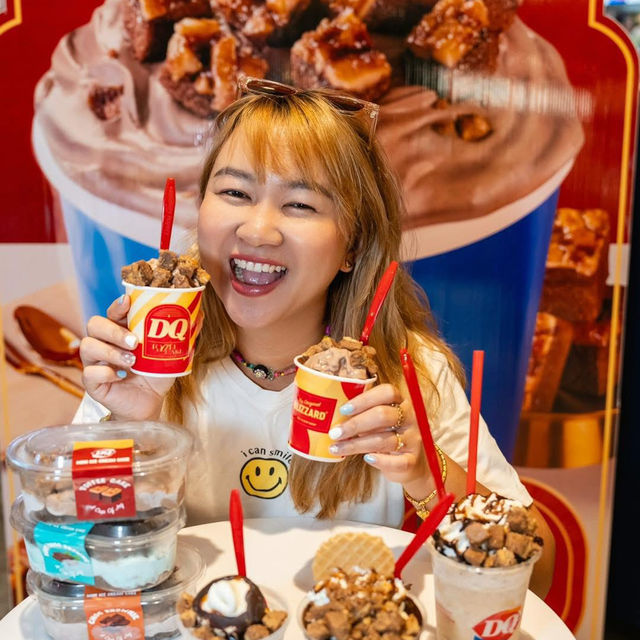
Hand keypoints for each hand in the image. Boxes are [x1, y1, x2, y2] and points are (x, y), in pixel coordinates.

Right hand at [80, 296, 174, 420]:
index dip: (118, 306)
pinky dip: (105, 373)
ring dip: (111, 352)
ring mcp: (96, 362)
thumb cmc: (157, 373)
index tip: (127, 302)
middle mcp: (105, 342)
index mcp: (121, 330)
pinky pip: (89, 373)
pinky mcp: (93, 382)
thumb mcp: (172, 352)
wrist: (151, 402)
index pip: (113, 312)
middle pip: (95, 324)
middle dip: (113, 330)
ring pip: (88, 346)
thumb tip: (199, 314)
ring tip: (132, 361)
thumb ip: (182, 334)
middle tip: (134, 341)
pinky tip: (120, 376)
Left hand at [327, 383, 427, 485]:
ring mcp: (413, 439)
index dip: (364, 399)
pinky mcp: (412, 460)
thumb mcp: (379, 421)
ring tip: (336, 448)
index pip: (387, 392)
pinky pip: (396, 462)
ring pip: (384, 440)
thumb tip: (333, 415)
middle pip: (383, 415)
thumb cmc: (387, 436)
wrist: (412, 464)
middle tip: (335, 432)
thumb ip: (365, 414)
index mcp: (401, 402)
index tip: (343, 410)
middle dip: (355, 424)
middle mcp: (410, 418)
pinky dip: (380, 461)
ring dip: (356, 445)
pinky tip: (366, 459)